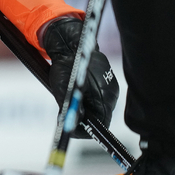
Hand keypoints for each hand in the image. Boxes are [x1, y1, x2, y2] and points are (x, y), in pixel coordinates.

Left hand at [43, 17, 118, 137]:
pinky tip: (77, 94)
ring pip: (98, 109)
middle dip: (84, 120)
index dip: (85, 130)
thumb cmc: (67, 66)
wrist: (71, 45)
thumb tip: (75, 124)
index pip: (101, 123)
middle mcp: (111, 94)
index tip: (70, 129)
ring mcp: (110, 88)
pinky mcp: (106, 84)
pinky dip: (87, 101)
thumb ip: (71, 109)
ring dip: (85, 110)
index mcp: (104, 96)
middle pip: (99, 117)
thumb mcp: (63, 89)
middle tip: (67, 117)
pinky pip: (98, 99)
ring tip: (71, 103)